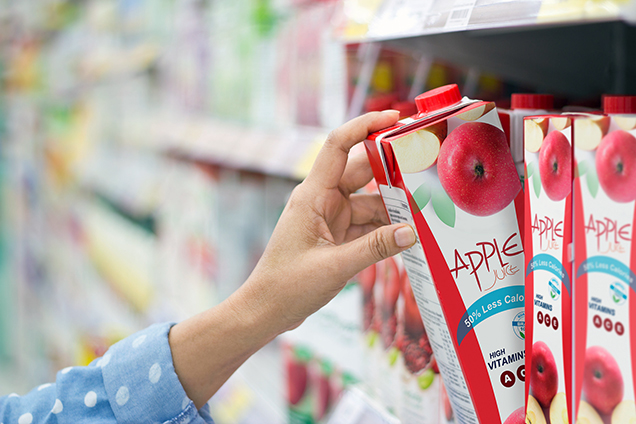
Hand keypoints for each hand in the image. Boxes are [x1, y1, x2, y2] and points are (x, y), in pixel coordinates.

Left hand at [241, 110, 416, 331]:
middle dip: (393, 171)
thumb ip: (376, 248)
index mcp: (312, 195)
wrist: (265, 311)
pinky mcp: (336, 236)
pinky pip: (367, 224)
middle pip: (362, 173)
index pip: (338, 146)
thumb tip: (413, 231)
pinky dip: (386, 229)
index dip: (364, 126)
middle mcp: (322, 200)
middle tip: (427, 168)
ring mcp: (330, 218)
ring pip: (370, 202)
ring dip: (394, 208)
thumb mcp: (335, 267)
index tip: (394, 119)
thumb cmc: (287, 286)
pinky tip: (409, 236)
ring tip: (427, 213)